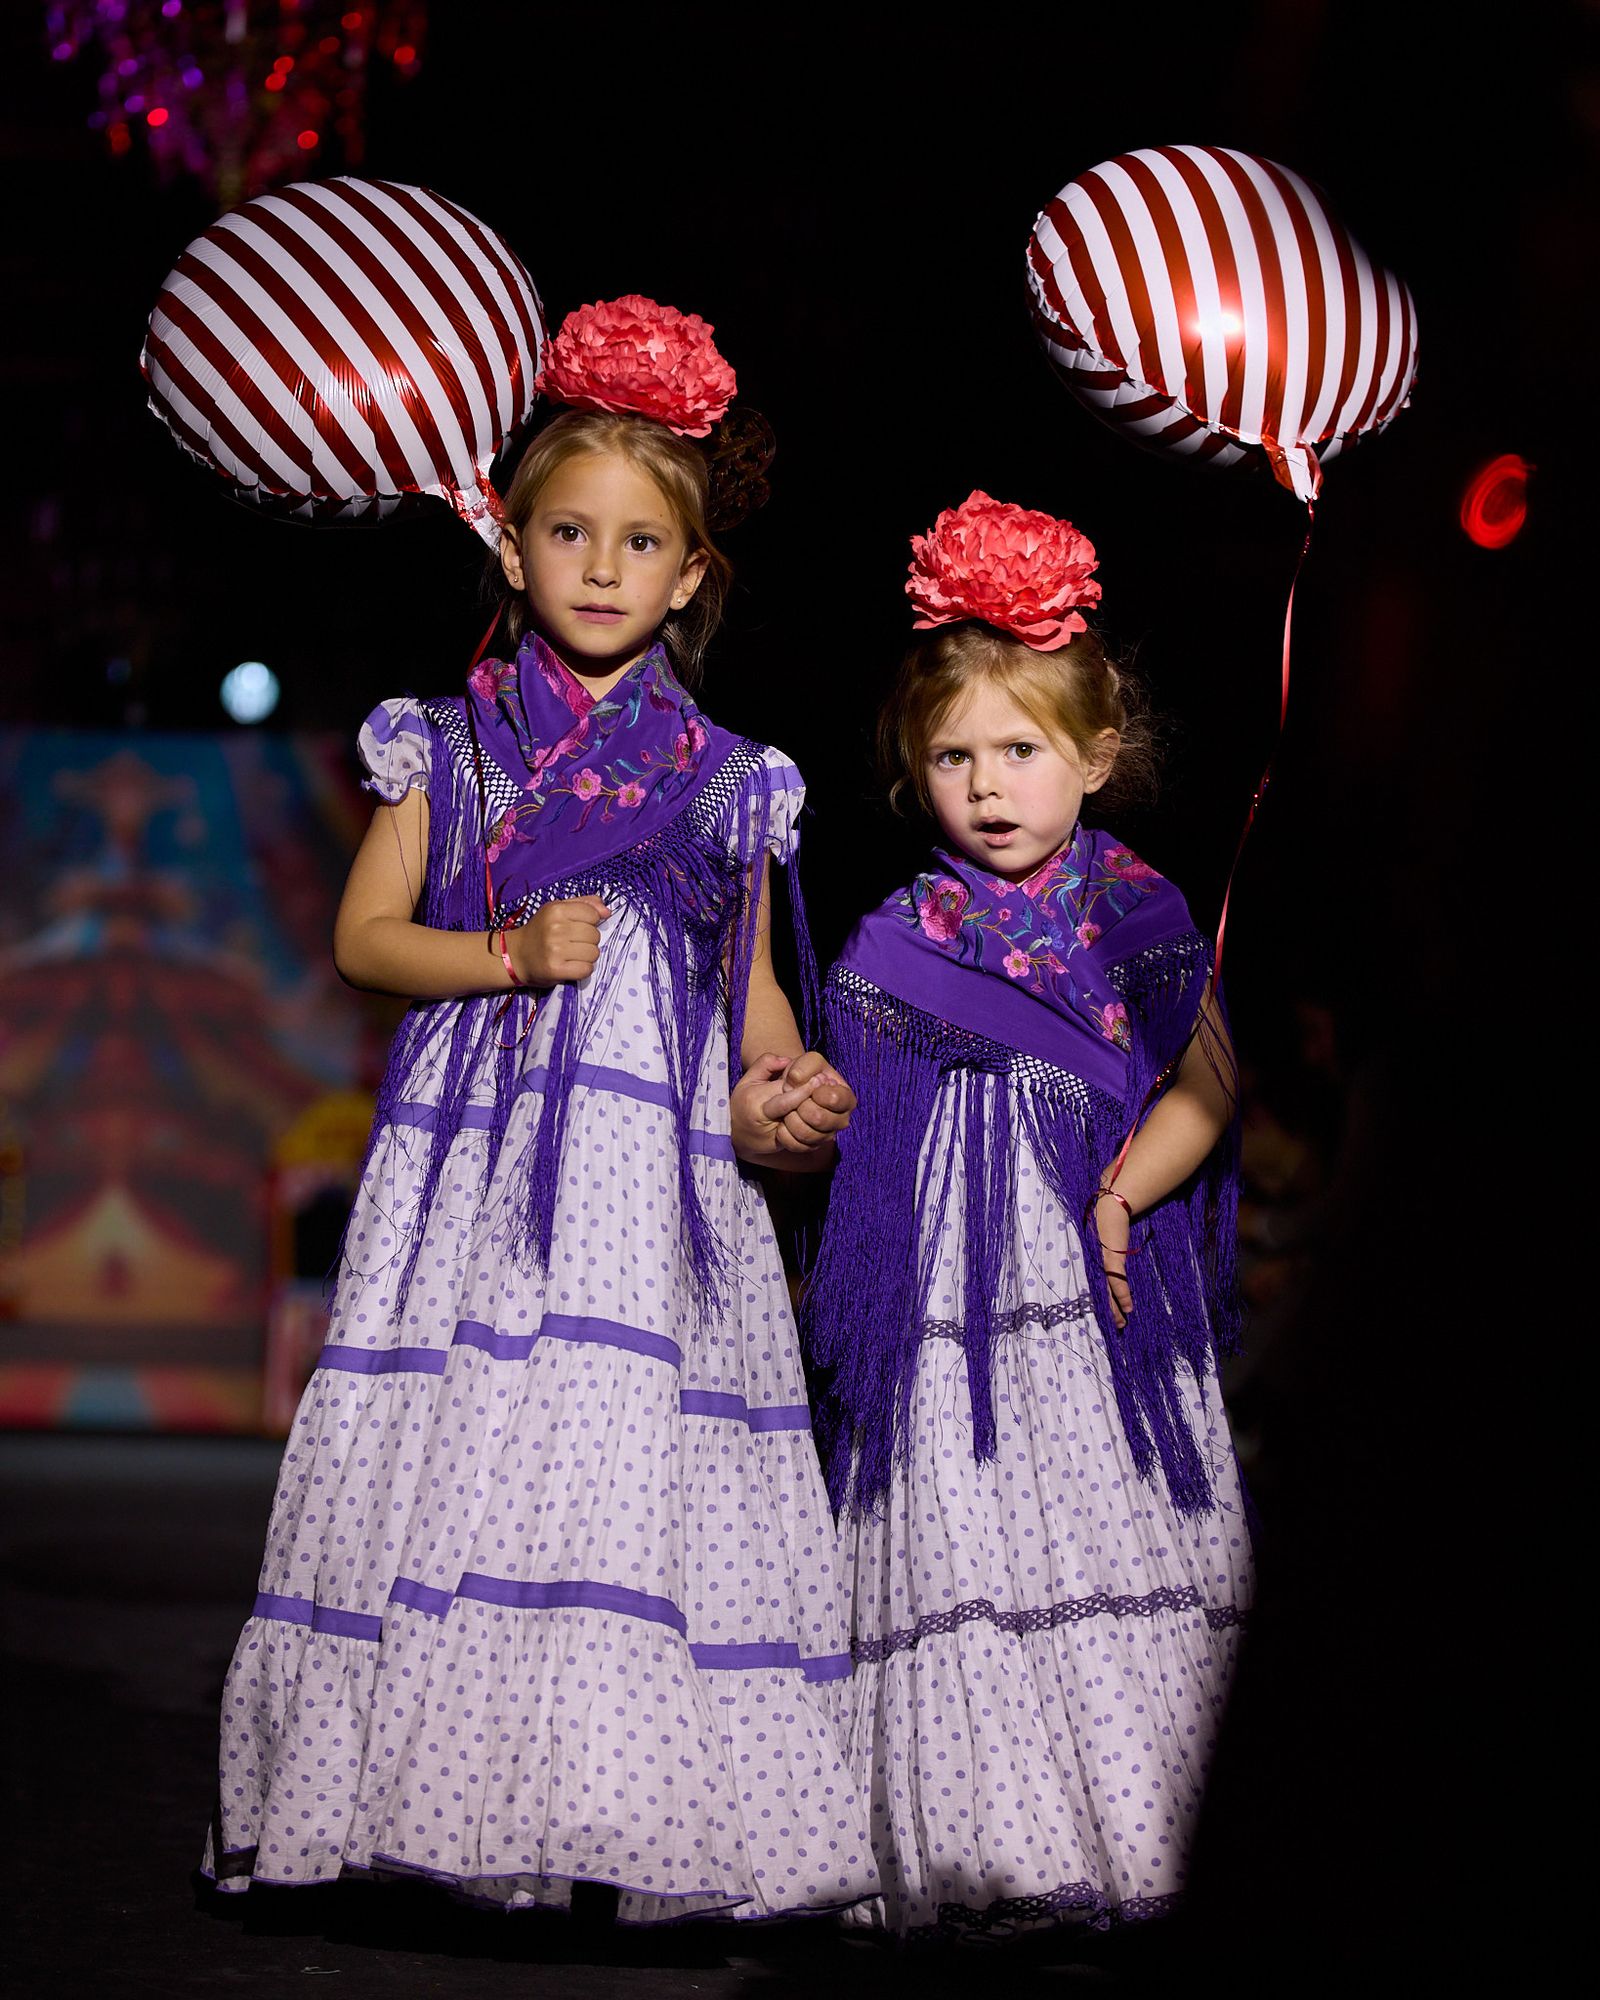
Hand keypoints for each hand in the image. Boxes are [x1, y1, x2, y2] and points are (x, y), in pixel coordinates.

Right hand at [505, 896, 610, 986]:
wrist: (516, 955)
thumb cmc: (540, 931)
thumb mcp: (557, 910)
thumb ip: (583, 905)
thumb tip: (607, 911)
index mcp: (556, 910)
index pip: (593, 914)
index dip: (590, 922)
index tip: (577, 926)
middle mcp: (555, 928)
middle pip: (595, 935)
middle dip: (588, 940)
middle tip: (572, 943)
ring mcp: (555, 950)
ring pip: (594, 953)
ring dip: (587, 956)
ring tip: (572, 954)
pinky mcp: (556, 969)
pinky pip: (586, 969)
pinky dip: (582, 969)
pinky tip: (571, 965)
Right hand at [730, 1050, 854, 1169]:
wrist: (736, 1135)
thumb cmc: (743, 1103)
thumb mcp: (749, 1079)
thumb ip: (765, 1064)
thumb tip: (787, 1060)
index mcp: (755, 1100)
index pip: (784, 1094)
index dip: (804, 1087)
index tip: (819, 1077)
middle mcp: (765, 1119)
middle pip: (794, 1109)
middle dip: (812, 1097)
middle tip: (829, 1085)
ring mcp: (774, 1135)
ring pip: (801, 1126)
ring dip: (816, 1115)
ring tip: (829, 1103)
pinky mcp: (782, 1145)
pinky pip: (802, 1138)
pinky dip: (814, 1129)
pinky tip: (822, 1119)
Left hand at [1093, 1189, 1133, 1327]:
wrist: (1110, 1204)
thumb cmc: (1106, 1215)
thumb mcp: (1105, 1234)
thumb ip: (1108, 1244)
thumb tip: (1115, 1246)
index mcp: (1093, 1258)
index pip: (1096, 1283)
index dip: (1102, 1298)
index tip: (1106, 1310)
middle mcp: (1095, 1262)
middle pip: (1100, 1291)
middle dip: (1108, 1309)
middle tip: (1114, 1325)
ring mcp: (1102, 1262)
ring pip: (1107, 1291)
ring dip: (1114, 1308)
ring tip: (1120, 1322)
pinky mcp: (1112, 1259)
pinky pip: (1117, 1282)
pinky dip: (1122, 1295)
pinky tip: (1128, 1308)